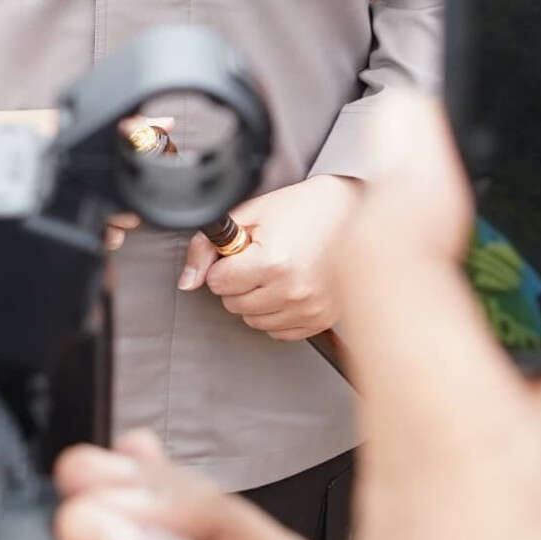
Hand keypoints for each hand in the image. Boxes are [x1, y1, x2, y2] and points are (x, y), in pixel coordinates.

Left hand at [181, 175, 360, 339]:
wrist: (353, 212)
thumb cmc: (304, 208)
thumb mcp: (249, 215)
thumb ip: (208, 247)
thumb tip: (187, 281)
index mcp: (272, 262)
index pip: (217, 283)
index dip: (223, 264)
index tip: (239, 252)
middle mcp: (292, 291)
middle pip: (232, 304)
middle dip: (237, 282)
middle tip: (258, 258)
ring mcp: (308, 309)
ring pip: (253, 321)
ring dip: (255, 300)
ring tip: (275, 271)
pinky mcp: (320, 319)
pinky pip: (278, 331)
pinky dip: (276, 313)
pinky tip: (286, 288)